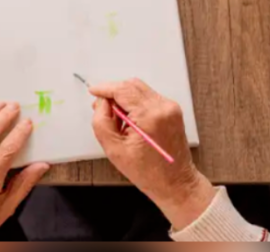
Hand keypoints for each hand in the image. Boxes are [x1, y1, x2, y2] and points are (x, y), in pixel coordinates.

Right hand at [89, 79, 215, 230]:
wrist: (175, 183)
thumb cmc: (148, 172)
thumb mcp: (114, 149)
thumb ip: (102, 121)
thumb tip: (101, 102)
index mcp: (150, 116)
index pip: (123, 89)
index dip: (105, 88)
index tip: (93, 91)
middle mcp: (163, 107)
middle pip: (132, 85)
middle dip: (114, 93)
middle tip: (101, 108)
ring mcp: (171, 108)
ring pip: (140, 90)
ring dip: (124, 99)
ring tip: (117, 120)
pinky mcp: (173, 111)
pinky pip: (148, 98)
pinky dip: (135, 104)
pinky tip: (130, 121)